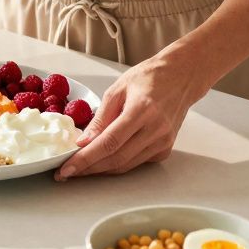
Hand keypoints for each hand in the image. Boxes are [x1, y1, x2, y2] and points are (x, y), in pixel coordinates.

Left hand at [55, 55, 208, 179]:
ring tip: (80, 168)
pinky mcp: (165, 149)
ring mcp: (163, 142)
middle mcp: (155, 129)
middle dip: (88, 168)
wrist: (181, 77)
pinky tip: (104, 159)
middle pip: (116, 158)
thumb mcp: (117, 89)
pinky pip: (136, 162)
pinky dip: (117, 163)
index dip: (86, 158)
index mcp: (142, 110)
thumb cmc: (148, 77)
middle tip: (66, 171)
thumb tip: (83, 141)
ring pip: (126, 165)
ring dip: (101, 169)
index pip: (109, 142)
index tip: (66, 168)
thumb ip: (100, 117)